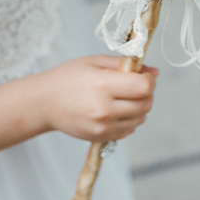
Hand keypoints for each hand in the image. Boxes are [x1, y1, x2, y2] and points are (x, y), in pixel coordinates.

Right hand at [38, 56, 157, 142]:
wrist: (44, 103)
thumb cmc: (68, 77)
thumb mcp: (95, 62)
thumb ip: (125, 65)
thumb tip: (155, 72)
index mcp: (103, 85)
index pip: (144, 87)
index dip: (149, 80)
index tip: (142, 75)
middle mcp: (104, 109)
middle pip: (146, 104)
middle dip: (147, 93)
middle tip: (135, 84)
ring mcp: (103, 126)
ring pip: (140, 119)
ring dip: (140, 107)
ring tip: (124, 97)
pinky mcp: (100, 137)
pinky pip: (128, 130)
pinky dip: (129, 120)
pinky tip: (116, 109)